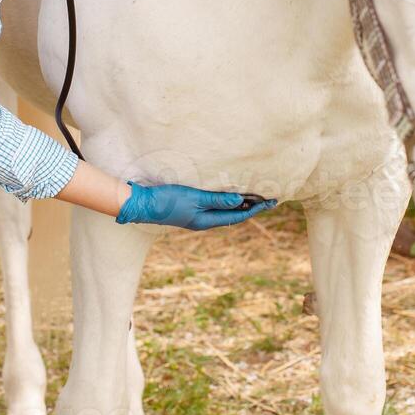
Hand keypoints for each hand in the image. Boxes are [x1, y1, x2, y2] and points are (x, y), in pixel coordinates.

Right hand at [114, 181, 277, 229]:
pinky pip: (214, 205)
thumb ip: (217, 199)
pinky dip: (226, 200)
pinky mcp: (188, 208)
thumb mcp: (195, 198)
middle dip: (252, 206)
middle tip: (269, 198)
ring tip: (254, 195)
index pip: (238, 215)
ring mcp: (195, 215)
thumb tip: (241, 201)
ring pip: (224, 210)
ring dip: (240, 203)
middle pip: (233, 214)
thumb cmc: (167, 201)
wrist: (142, 204)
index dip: (256, 208)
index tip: (272, 201)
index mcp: (206, 221)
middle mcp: (203, 220)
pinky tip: (228, 193)